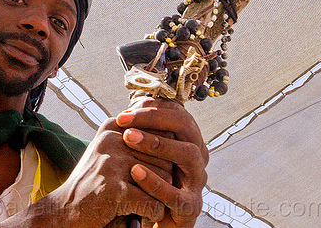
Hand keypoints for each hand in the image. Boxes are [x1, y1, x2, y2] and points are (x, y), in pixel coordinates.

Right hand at [47, 116, 170, 226]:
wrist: (63, 210)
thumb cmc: (91, 183)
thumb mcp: (108, 152)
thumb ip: (133, 141)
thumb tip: (172, 134)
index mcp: (112, 128)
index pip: (158, 134)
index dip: (162, 157)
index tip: (151, 171)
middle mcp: (112, 140)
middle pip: (164, 157)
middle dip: (161, 179)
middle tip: (146, 192)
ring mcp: (113, 164)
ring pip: (162, 179)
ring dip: (157, 197)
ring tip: (141, 203)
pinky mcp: (115, 189)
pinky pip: (152, 202)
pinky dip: (150, 213)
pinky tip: (138, 214)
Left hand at [117, 92, 208, 226]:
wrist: (152, 217)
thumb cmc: (148, 180)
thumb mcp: (146, 152)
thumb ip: (143, 131)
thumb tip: (131, 104)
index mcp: (187, 140)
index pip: (177, 112)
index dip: (151, 108)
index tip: (124, 112)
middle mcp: (197, 156)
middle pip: (186, 125)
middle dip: (153, 118)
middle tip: (124, 121)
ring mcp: (196, 180)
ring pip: (188, 154)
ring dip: (157, 143)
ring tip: (128, 139)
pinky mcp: (190, 206)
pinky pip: (177, 193)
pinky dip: (155, 181)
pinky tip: (135, 171)